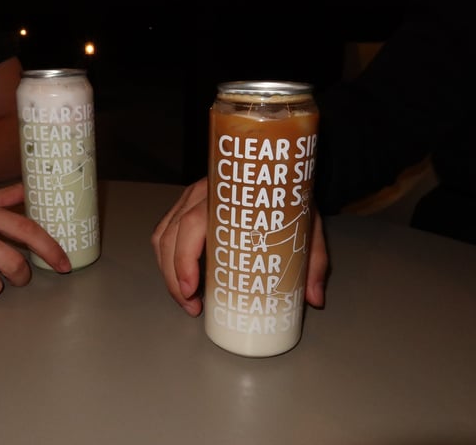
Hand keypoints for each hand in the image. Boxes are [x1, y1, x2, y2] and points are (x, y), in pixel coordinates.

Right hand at [151, 177, 327, 316]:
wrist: (283, 170)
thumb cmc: (291, 196)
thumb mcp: (306, 225)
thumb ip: (312, 259)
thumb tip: (313, 298)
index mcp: (226, 193)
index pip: (192, 223)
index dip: (185, 258)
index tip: (192, 289)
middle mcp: (202, 193)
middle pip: (171, 236)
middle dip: (174, 277)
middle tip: (192, 306)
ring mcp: (190, 198)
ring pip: (162, 236)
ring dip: (168, 271)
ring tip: (187, 299)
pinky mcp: (185, 206)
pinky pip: (164, 233)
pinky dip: (166, 259)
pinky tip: (179, 280)